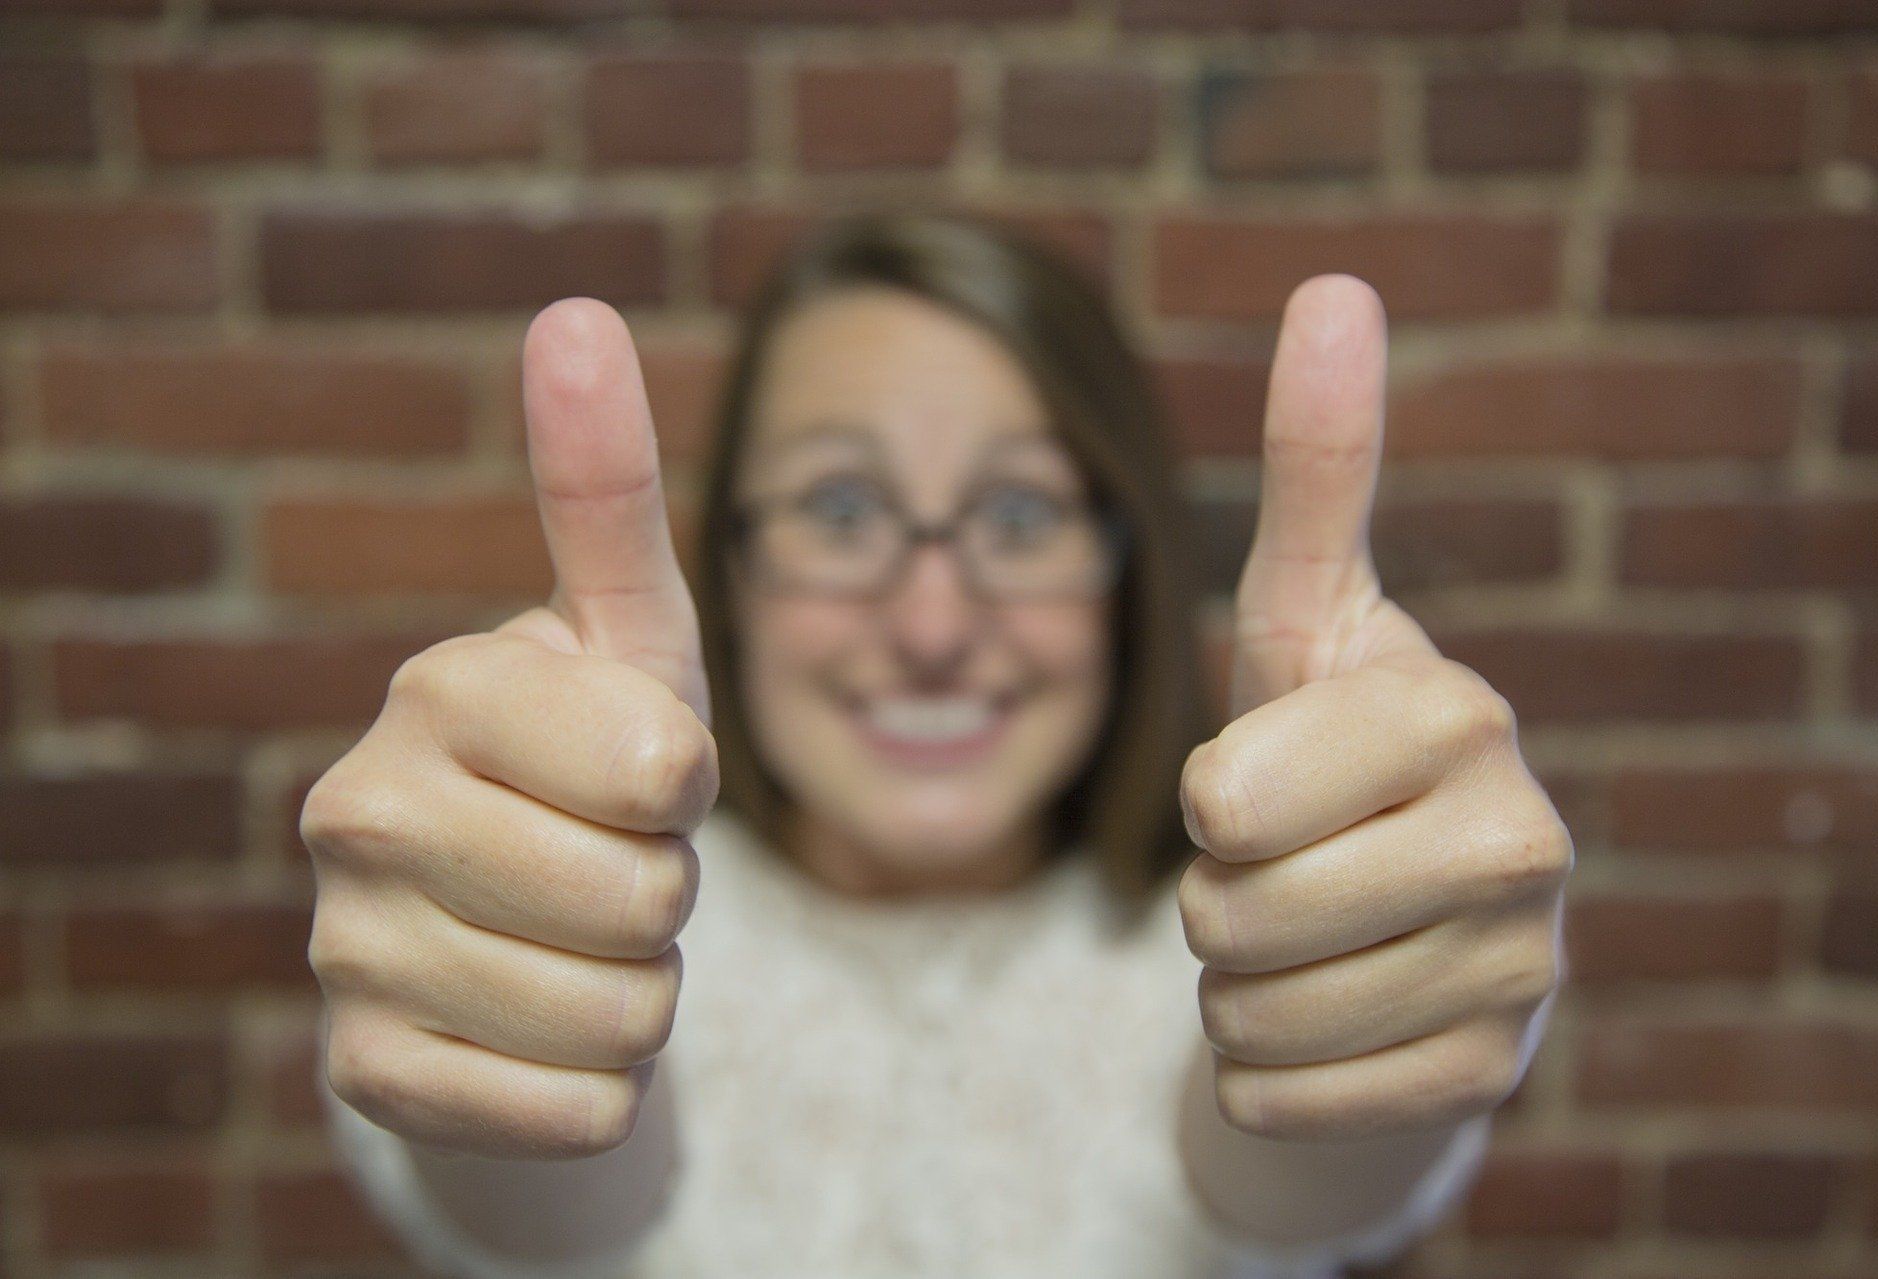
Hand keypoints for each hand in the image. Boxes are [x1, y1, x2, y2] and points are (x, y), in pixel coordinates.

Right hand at [301, 298, 716, 1159]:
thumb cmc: (595, 759)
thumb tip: (576, 310)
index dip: (686, 785)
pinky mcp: (365, 1078)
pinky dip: (596, 1089)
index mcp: (440, 687)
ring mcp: (348, 952)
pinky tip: (538, 1027)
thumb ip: (606, 489)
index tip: (637, 769)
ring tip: (577, 939)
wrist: (515, 925)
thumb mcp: (628, 633)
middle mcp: (359, 812)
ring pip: (623, 1019)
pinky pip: (572, 1115)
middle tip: (607, 861)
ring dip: (641, 992)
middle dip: (667, 895)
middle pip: (647, 903)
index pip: (663, 770)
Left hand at [1177, 275, 1570, 1143]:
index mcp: (1456, 710)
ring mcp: (1520, 968)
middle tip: (1280, 868)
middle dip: (1212, 900)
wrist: (1401, 927)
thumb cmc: (1326, 756)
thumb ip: (1318, 469)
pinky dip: (1263, 1071)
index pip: (1224, 798)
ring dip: (1236, 985)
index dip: (1207, 800)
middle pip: (1228, 915)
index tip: (1263, 782)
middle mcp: (1520, 836)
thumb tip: (1337, 284)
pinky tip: (1330, 1019)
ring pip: (1247, 1015)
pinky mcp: (1488, 1075)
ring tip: (1309, 935)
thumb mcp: (1305, 618)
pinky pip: (1278, 1097)